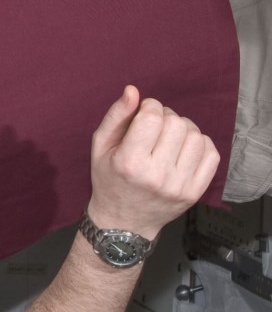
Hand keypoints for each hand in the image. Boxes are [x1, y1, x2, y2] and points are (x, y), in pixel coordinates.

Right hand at [87, 85, 219, 238]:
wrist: (124, 221)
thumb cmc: (109, 179)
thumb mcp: (101, 146)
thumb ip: (116, 116)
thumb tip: (133, 90)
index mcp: (130, 162)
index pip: (152, 118)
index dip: (150, 106)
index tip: (144, 111)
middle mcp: (157, 175)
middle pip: (176, 124)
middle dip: (166, 116)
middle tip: (156, 125)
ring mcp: (180, 185)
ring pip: (196, 136)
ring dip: (184, 129)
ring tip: (170, 137)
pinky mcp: (196, 192)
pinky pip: (211, 154)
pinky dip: (200, 144)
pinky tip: (184, 148)